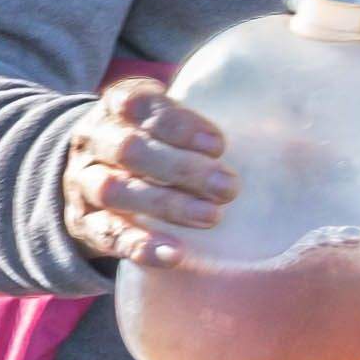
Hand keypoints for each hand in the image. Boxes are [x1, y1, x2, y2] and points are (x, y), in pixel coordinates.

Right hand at [54, 73, 235, 267]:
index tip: (218, 145)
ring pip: (116, 191)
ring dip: (167, 205)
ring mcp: (81, 184)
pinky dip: (140, 245)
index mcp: (113, 108)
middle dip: (182, 168)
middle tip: (230, 188)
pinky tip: (174, 254)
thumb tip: (278, 136)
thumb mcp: (159, 123)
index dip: (179, 124)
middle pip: (130, 149)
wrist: (85, 180)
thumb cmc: (146, 146)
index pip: (138, 104)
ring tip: (211, 217)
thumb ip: (195, 125)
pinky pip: (106, 235)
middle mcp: (92, 142)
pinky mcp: (81, 223)